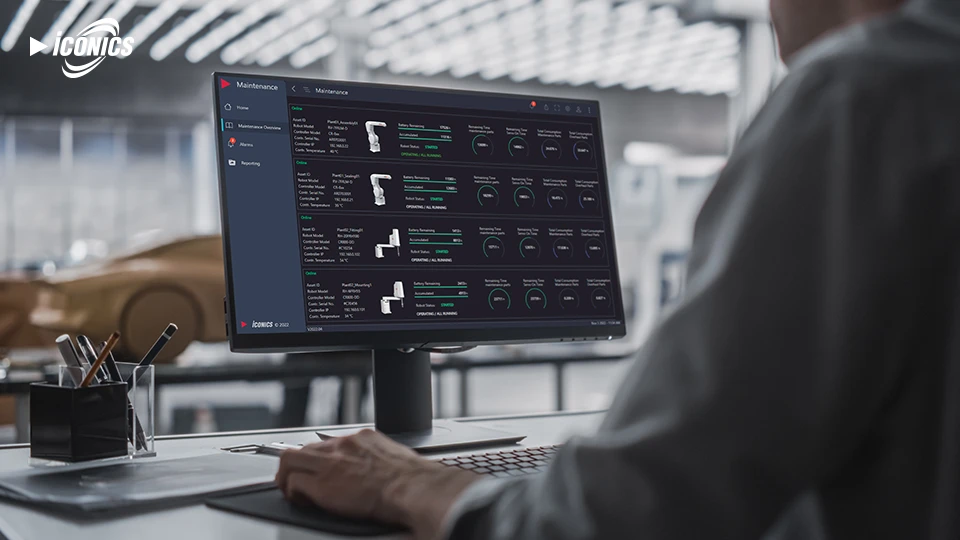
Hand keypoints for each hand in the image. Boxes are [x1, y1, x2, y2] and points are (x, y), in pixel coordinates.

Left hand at [276, 429, 479, 538]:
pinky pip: (294, 482)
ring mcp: (329, 463)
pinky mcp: (321, 483)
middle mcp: (342, 446)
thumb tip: (383, 470)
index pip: (330, 443)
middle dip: (300, 465)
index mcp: (362, 439)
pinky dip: (293, 493)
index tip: (323, 470)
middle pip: (305, 448)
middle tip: (299, 480)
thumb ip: (380, 459)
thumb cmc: (411, 480)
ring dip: (287, 476)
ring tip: (292, 490)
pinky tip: (302, 501)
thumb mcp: (395, 458)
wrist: (409, 488)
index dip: (322, 459)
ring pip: (289, 459)